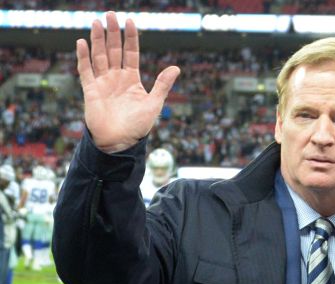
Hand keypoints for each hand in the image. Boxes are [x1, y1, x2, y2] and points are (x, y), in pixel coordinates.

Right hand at [77, 11, 179, 152]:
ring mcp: (103, 82)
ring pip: (99, 56)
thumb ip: (162, 84)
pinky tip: (82, 42)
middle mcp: (116, 78)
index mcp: (132, 79)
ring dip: (97, 39)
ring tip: (97, 22)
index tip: (131, 22)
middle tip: (111, 15)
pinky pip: (85, 70)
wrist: (120, 142)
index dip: (130, 38)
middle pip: (113, 50)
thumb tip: (176, 67)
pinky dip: (83, 57)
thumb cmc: (138, 126)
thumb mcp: (154, 103)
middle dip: (112, 33)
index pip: (131, 53)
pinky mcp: (91, 90)